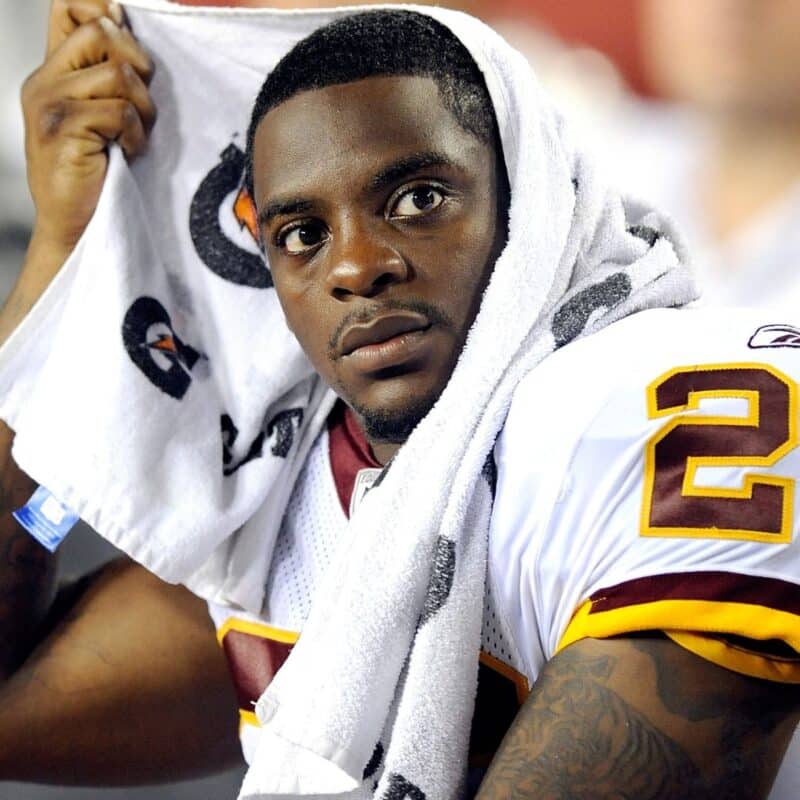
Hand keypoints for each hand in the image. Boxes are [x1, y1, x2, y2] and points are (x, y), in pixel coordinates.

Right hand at [21, 0, 154, 256]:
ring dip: (142, 108)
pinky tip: (127, 153)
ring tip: (133, 137)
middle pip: (103, 31)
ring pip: (118, 74)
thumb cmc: (95, 175)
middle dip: (138, 68)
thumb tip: (121, 17)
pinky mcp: (63, 128)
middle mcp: (43, 81)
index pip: (68, 5)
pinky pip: (120, 111)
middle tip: (140, 109)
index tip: (129, 43)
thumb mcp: (100, 117)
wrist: (75, 227)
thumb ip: (105, 74)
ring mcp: (49, 103)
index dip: (105, 10)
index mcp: (52, 72)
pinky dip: (136, 135)